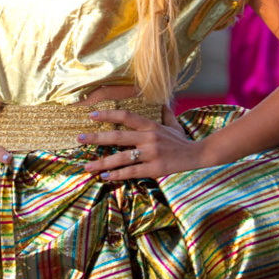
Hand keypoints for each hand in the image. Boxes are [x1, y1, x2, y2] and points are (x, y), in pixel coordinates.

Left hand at [78, 105, 202, 181]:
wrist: (199, 156)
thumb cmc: (184, 142)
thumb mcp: (174, 125)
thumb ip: (166, 113)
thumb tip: (163, 101)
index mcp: (151, 125)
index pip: (125, 116)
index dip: (107, 114)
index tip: (91, 115)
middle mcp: (149, 137)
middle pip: (117, 136)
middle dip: (96, 137)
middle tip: (79, 139)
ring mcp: (151, 153)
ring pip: (121, 157)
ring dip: (102, 162)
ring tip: (87, 166)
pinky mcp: (154, 169)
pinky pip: (131, 172)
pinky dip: (117, 175)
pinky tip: (105, 177)